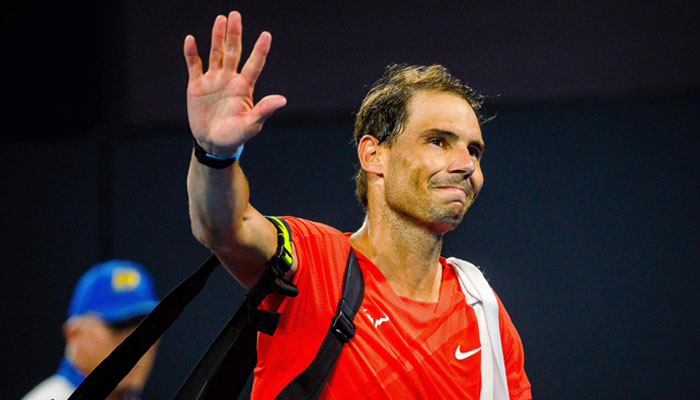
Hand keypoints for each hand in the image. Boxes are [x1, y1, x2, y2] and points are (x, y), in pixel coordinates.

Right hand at [184, 11, 285, 155]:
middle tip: (235, 15)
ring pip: (215, 54)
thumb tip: (282, 100)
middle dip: (234, 34)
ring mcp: (213, 80)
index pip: (255, 64)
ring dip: (217, 37)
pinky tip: (191, 39)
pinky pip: (194, 65)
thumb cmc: (236, 135)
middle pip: (233, 52)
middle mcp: (230, 79)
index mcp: (245, 87)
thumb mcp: (251, 125)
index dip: (260, 50)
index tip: (266, 35)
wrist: (213, 143)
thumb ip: (264, 111)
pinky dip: (191, 53)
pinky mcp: (196, 85)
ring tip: (221, 19)